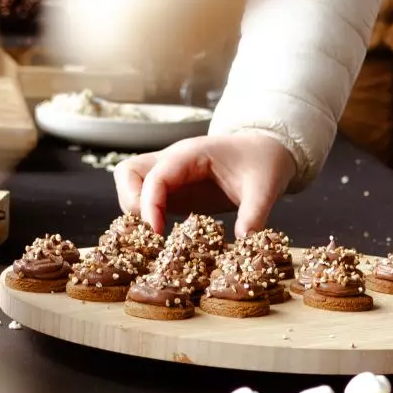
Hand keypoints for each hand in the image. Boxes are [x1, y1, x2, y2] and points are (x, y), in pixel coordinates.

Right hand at [114, 132, 297, 235]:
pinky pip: (142, 198)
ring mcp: (168, 174)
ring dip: (135, 210)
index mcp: (191, 154)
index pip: (156, 175)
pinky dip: (144, 215)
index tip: (158, 233)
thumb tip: (244, 241)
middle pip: (127, 173)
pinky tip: (163, 233)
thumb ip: (254, 214)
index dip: (150, 205)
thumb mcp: (264, 188)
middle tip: (154, 231)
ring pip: (129, 184)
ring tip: (158, 234)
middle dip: (133, 204)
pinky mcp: (170, 189)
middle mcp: (172, 160)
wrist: (264, 151)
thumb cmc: (262, 163)